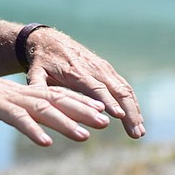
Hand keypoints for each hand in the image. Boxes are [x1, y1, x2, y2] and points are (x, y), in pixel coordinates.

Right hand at [0, 63, 112, 146]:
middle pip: (56, 101)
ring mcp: (5, 99)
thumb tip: (25, 119)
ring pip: (41, 110)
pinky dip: (31, 130)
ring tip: (84, 136)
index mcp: (19, 93)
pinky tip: (45, 142)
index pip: (56, 96)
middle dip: (82, 111)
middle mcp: (17, 93)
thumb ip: (11, 110)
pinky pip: (15, 119)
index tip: (100, 112)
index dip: (79, 103)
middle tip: (106, 122)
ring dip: (64, 123)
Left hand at [23, 29, 145, 139]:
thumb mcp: (35, 74)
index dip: (109, 102)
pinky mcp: (107, 69)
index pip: (97, 89)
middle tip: (136, 134)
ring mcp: (103, 68)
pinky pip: (124, 86)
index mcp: (77, 72)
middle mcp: (94, 69)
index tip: (120, 116)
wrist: (48, 40)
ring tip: (139, 132)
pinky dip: (132, 102)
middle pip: (118, 90)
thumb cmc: (41, 62)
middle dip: (129, 112)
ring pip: (125, 89)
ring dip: (134, 110)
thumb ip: (37, 88)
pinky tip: (136, 118)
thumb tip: (35, 106)